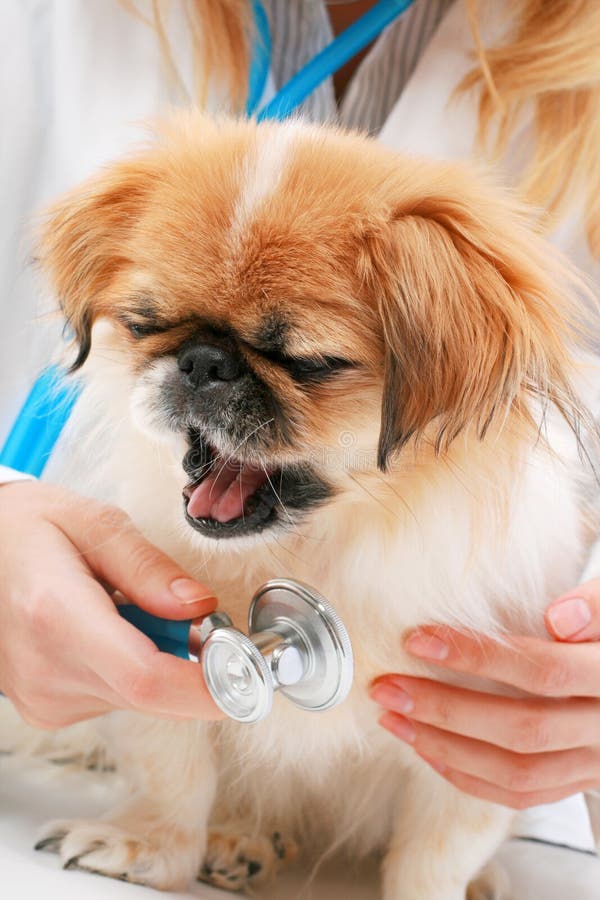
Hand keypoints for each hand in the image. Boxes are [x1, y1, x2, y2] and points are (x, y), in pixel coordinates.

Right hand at [0, 481, 221, 727]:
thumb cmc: (28, 528)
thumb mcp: (92, 521)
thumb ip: (148, 568)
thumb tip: (201, 607)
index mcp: (55, 614)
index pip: (147, 679)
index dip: (208, 686)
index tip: (251, 671)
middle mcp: (47, 669)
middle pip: (152, 693)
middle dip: (194, 662)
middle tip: (197, 616)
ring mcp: (44, 696)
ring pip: (139, 697)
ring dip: (161, 660)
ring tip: (130, 608)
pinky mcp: (48, 708)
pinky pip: (117, 697)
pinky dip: (133, 667)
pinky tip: (108, 629)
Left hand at [370, 580, 599, 808]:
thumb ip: (596, 605)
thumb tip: (559, 617)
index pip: (543, 671)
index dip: (479, 656)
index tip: (419, 640)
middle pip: (522, 729)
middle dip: (445, 709)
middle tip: (387, 686)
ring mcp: (595, 763)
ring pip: (518, 773)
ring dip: (446, 747)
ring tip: (394, 718)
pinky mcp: (580, 781)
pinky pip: (524, 796)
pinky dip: (470, 778)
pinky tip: (428, 750)